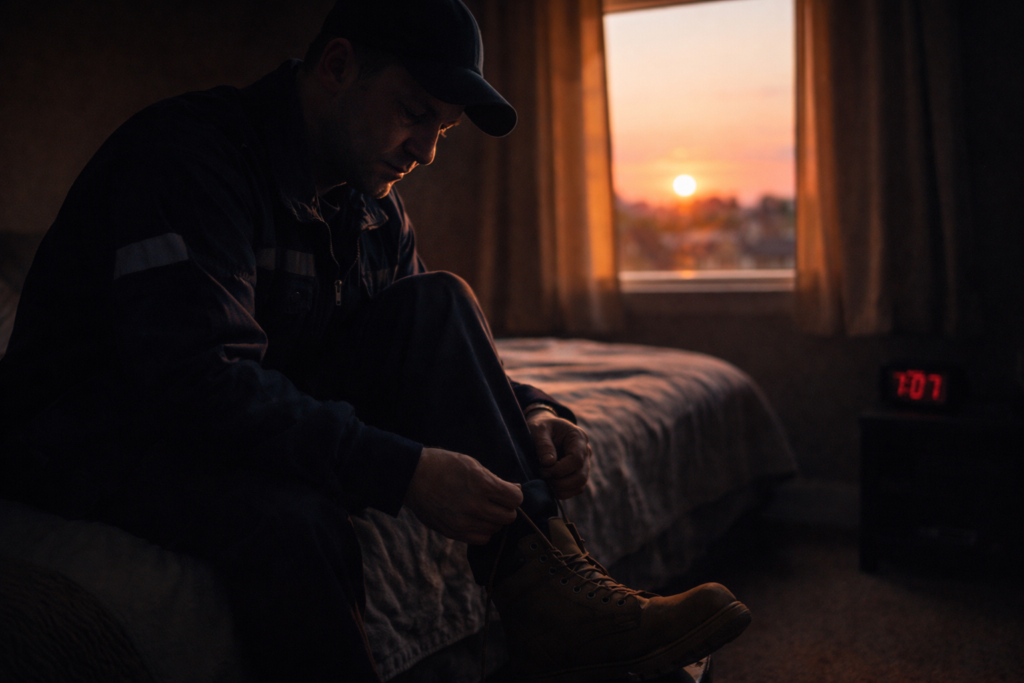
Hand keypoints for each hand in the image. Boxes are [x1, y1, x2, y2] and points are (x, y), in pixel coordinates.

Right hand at [404, 447, 523, 544]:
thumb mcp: (473, 465)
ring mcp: (463, 522)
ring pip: (496, 529)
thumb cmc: (444, 466)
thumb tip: (516, 489)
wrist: (412, 477)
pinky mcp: (453, 532)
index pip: (515, 499)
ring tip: (482, 508)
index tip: (507, 491)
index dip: (514, 494)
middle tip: (495, 500)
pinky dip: (482, 531)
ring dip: (493, 520)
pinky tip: (475, 519)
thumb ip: (495, 480)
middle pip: (508, 516)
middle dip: (505, 508)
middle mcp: (474, 506)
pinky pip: (481, 539)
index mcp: (482, 484)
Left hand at [526, 408, 592, 498]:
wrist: (545, 428)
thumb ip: (543, 444)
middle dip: (560, 482)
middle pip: (581, 476)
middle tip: (542, 477)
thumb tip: (549, 463)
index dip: (559, 469)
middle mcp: (586, 452)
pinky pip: (576, 489)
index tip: (543, 470)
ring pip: (580, 486)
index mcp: (578, 437)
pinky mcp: (578, 474)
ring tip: (545, 482)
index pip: (576, 459)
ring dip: (561, 489)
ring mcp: (584, 464)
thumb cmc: (541, 426)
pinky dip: (563, 492)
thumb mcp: (538, 429)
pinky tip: (549, 486)